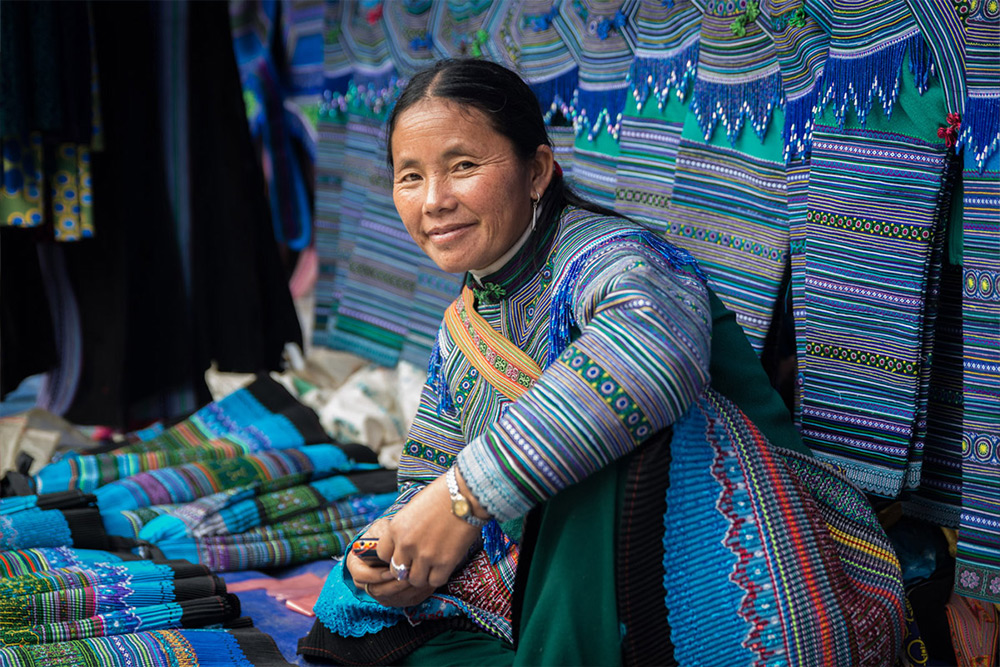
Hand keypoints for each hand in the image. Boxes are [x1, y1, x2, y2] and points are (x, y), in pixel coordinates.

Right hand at [345, 519, 435, 607]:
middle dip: (395, 585)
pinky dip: (417, 593)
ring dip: (407, 590)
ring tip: (421, 578)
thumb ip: (383, 539)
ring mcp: (379, 592)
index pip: (360, 576)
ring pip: (392, 598)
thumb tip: (390, 552)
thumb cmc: (388, 532)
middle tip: (410, 576)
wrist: (399, 539)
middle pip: (377, 591)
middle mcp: (365, 582)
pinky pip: (405, 601)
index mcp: (356, 564)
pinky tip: (427, 583)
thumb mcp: (382, 529)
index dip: (375, 576)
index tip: (390, 570)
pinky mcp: (394, 598)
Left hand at [377, 472, 482, 589]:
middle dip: (407, 568)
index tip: (404, 554)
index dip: (394, 556)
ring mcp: (425, 555)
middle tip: (419, 562)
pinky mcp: (444, 563)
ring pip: (415, 580)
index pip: (383, 555)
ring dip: (423, 574)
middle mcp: (407, 544)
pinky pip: (435, 581)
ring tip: (432, 564)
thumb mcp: (413, 508)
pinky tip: (444, 564)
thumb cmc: (442, 495)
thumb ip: (404, 529)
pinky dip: (439, 576)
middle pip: (397, 571)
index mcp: (396, 528)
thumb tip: (403, 544)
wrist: (467, 494)